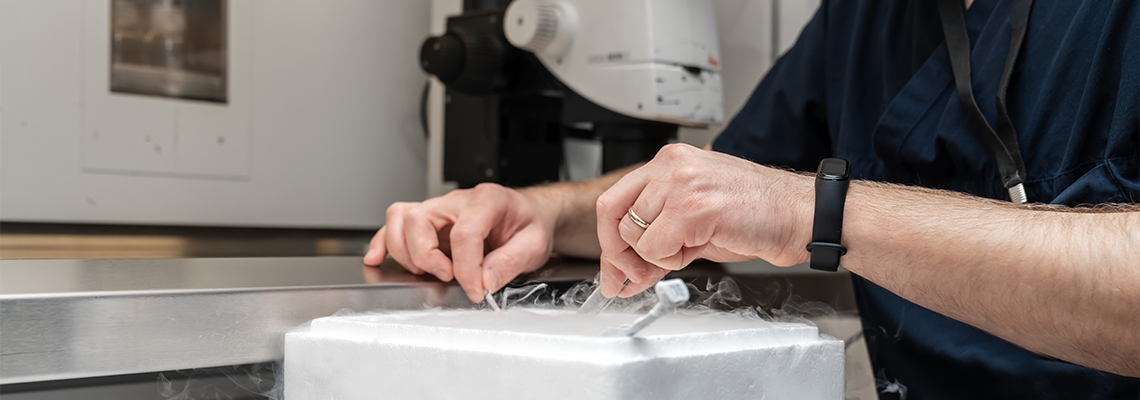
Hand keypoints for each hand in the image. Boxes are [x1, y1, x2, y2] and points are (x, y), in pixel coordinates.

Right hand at [363, 183, 557, 301]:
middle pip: (420, 219)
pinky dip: (382, 241)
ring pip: (401, 218)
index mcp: (487, 200)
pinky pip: (395, 223)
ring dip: (405, 250)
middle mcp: (458, 201)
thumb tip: (484, 281)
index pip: (464, 233)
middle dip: (427, 257)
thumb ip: (510, 262)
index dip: (466, 268)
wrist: (530, 214)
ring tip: (426, 271)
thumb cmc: (529, 224)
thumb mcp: (534, 244)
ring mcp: (440, 209)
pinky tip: (377, 258)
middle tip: (449, 277)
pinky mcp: (430, 221)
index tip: (476, 290)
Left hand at [595, 143, 812, 296]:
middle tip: (640, 274)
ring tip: (689, 248)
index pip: (614, 199)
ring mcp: (680, 183)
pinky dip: (670, 260)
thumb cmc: (758, 214)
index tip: (615, 268)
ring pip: (633, 234)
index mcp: (669, 161)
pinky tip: (698, 247)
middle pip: (613, 216)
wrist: (799, 216)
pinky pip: (655, 248)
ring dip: (655, 256)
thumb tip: (625, 269)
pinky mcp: (692, 207)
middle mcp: (670, 165)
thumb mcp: (695, 220)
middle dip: (622, 254)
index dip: (610, 239)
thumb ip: (656, 237)